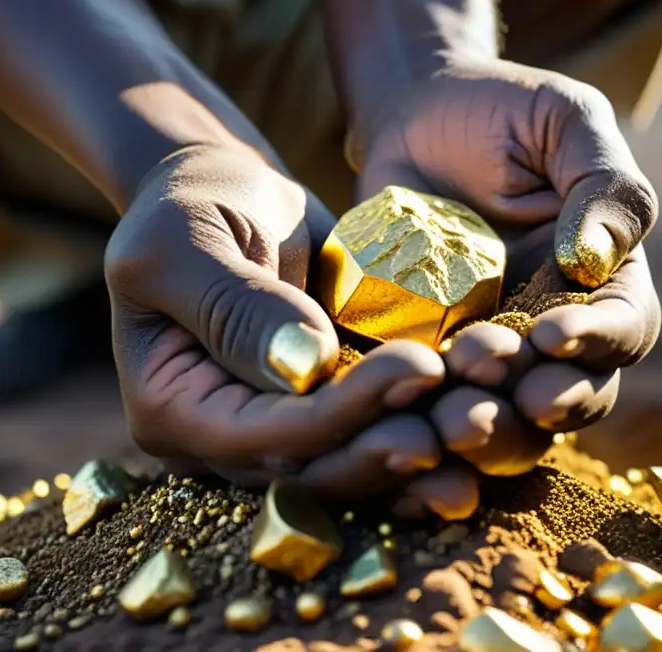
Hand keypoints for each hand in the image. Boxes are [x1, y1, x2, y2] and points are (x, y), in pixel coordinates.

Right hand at [105, 144, 468, 509]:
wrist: (225, 194)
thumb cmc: (188, 204)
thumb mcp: (185, 240)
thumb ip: (235, 305)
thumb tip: (305, 368)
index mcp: (173, 410)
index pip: (265, 434)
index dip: (343, 414)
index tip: (419, 368)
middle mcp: (225, 439)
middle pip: (315, 467)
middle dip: (392, 448)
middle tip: (467, 420)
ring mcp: (277, 428)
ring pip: (353, 463)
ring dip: (422, 453)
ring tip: (488, 427)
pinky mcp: (324, 407)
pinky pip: (374, 429)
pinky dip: (424, 426)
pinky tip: (482, 415)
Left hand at [356, 58, 660, 481]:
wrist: (413, 112)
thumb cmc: (503, 110)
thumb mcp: (566, 121)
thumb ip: (602, 183)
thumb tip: (598, 261)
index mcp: (604, 282)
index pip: (623, 330)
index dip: (596, 343)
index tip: (550, 334)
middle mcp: (552, 328)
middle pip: (568, 396)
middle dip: (533, 405)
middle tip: (486, 385)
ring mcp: (487, 347)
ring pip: (500, 415)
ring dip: (478, 424)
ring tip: (442, 413)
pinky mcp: (424, 352)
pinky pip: (426, 401)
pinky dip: (414, 416)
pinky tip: (391, 411)